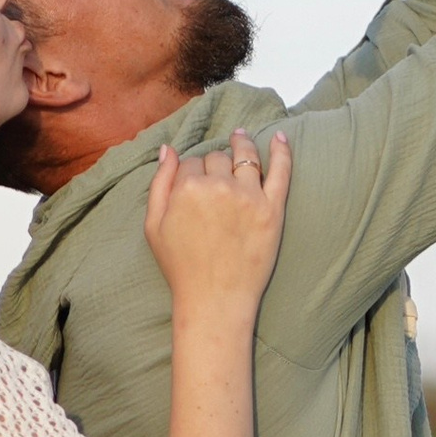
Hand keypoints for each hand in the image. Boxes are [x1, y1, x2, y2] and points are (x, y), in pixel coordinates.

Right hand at [144, 124, 291, 315]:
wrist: (214, 299)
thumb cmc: (181, 266)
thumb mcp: (154, 225)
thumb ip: (159, 183)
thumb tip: (169, 149)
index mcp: (188, 187)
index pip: (191, 162)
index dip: (191, 172)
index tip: (193, 184)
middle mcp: (219, 186)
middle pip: (217, 158)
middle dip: (214, 164)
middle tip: (214, 180)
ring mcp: (249, 196)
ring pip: (245, 157)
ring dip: (242, 145)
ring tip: (241, 137)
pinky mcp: (272, 209)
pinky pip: (280, 171)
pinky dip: (281, 151)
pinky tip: (279, 137)